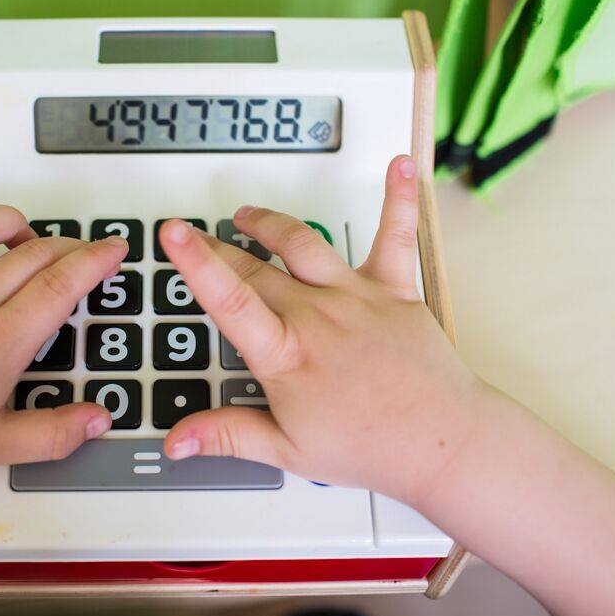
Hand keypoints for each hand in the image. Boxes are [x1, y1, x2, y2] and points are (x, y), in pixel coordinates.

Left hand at [0, 197, 125, 489]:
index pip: (61, 284)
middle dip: (69, 246)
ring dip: (10, 220)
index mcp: (0, 340)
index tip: (116, 249)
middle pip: (32, 252)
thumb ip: (54, 434)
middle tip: (84, 256)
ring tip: (26, 236)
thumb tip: (101, 419)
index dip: (96, 260)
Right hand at [159, 155, 494, 505]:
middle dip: (216, 246)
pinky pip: (396, 235)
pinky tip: (399, 165)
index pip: (230, 299)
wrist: (442, 441)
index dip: (196, 263)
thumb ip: (227, 435)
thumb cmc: (372, 446)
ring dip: (270, 223)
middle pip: (255, 267)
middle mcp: (318, 315)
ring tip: (247, 215)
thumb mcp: (287, 450)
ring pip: (304, 242)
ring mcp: (357, 296)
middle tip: (191, 232)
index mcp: (287, 354)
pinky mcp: (394, 289)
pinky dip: (398, 198)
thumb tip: (178, 441)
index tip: (173, 234)